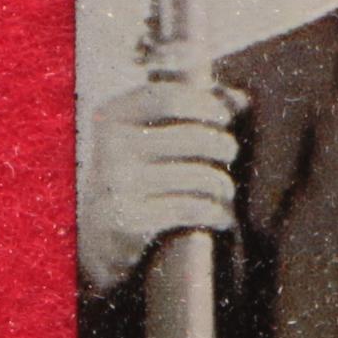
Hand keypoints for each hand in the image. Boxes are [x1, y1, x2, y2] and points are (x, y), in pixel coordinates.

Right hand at [79, 69, 242, 293]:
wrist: (96, 239)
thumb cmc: (133, 178)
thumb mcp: (145, 139)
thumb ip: (187, 114)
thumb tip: (241, 99)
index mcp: (110, 118)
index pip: (167, 97)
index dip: (205, 104)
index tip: (224, 116)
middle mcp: (110, 147)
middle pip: (193, 137)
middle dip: (223, 144)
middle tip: (231, 153)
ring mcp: (117, 184)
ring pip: (199, 176)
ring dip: (224, 185)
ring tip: (227, 191)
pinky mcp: (128, 219)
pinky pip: (192, 209)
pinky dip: (216, 213)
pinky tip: (222, 217)